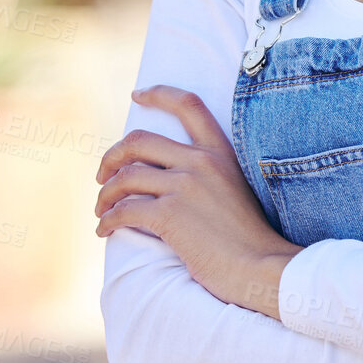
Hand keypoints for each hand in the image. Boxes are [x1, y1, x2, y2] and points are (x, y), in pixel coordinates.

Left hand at [95, 85, 300, 316]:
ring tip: (102, 210)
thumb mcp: (236, 190)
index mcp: (221, 152)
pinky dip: (108, 219)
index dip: (158, 94)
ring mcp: (184, 186)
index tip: (137, 95)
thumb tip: (167, 178)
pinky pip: (123, 210)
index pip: (188, 105)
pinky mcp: (170, 215)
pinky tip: (105, 229)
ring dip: (105, 194)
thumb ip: (208, 176)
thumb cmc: (249, 240)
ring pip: (125, 177)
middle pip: (138, 140)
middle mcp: (201, 161)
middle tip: (102, 175)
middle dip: (111, 156)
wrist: (261, 269)